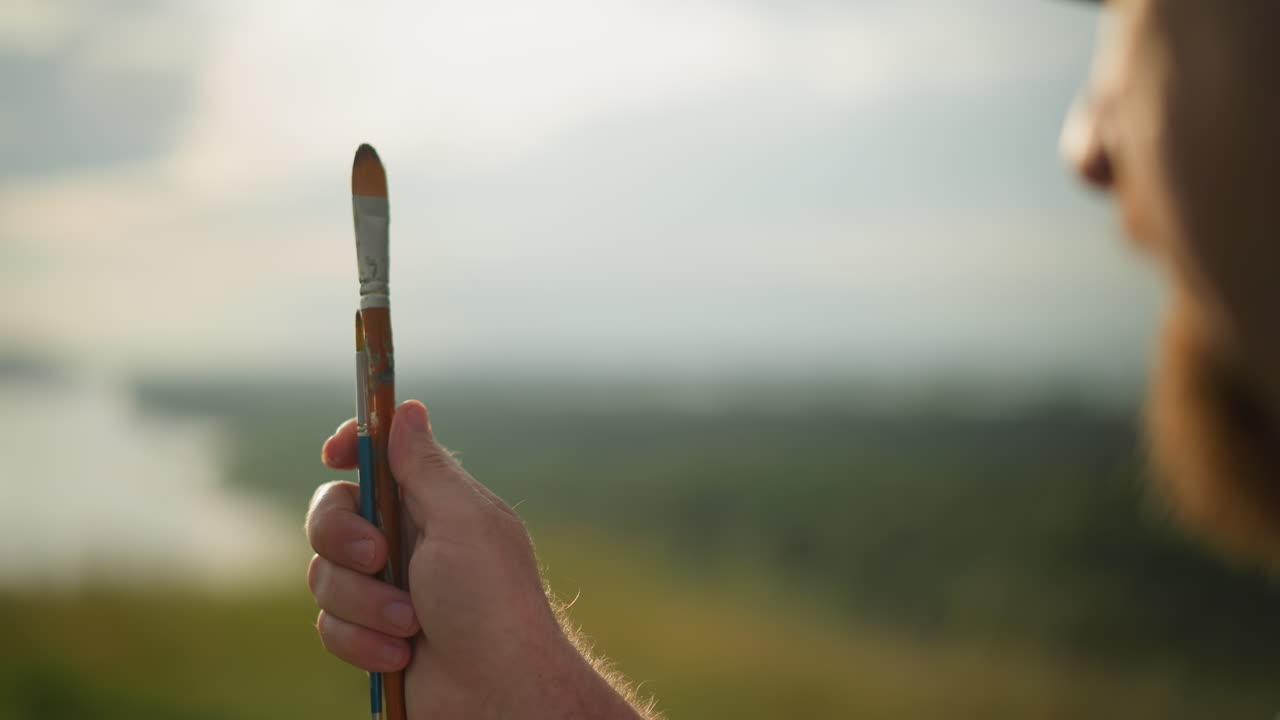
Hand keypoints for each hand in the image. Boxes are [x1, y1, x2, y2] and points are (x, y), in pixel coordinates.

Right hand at [306, 400, 641, 718]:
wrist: (497, 693)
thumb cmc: (492, 602)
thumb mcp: (463, 522)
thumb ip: (426, 467)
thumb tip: (407, 408)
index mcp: (433, 503)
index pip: (377, 457)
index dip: (348, 445)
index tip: (332, 453)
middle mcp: (404, 540)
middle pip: (331, 512)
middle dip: (342, 537)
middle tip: (378, 556)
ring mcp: (383, 588)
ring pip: (322, 574)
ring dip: (363, 602)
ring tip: (410, 625)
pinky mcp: (368, 634)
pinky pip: (328, 625)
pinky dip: (362, 642)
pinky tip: (402, 656)